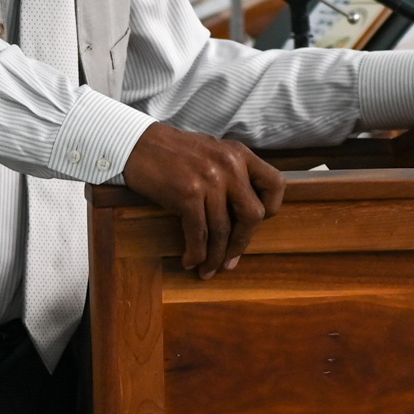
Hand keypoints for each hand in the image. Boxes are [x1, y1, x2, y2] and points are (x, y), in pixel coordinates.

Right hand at [121, 123, 284, 278]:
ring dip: (215, 256)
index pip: (276, 184)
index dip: (271, 209)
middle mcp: (230, 165)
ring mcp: (209, 179)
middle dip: (242, 243)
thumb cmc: (173, 152)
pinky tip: (190, 261)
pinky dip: (196, 253)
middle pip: (253, 215)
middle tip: (230, 260)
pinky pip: (198, 233)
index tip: (254, 225)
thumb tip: (241, 212)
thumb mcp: (212, 152)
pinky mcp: (188, 194)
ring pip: (223, 230)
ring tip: (207, 269)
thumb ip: (231, 173)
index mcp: (240, 154)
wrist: (137, 143)